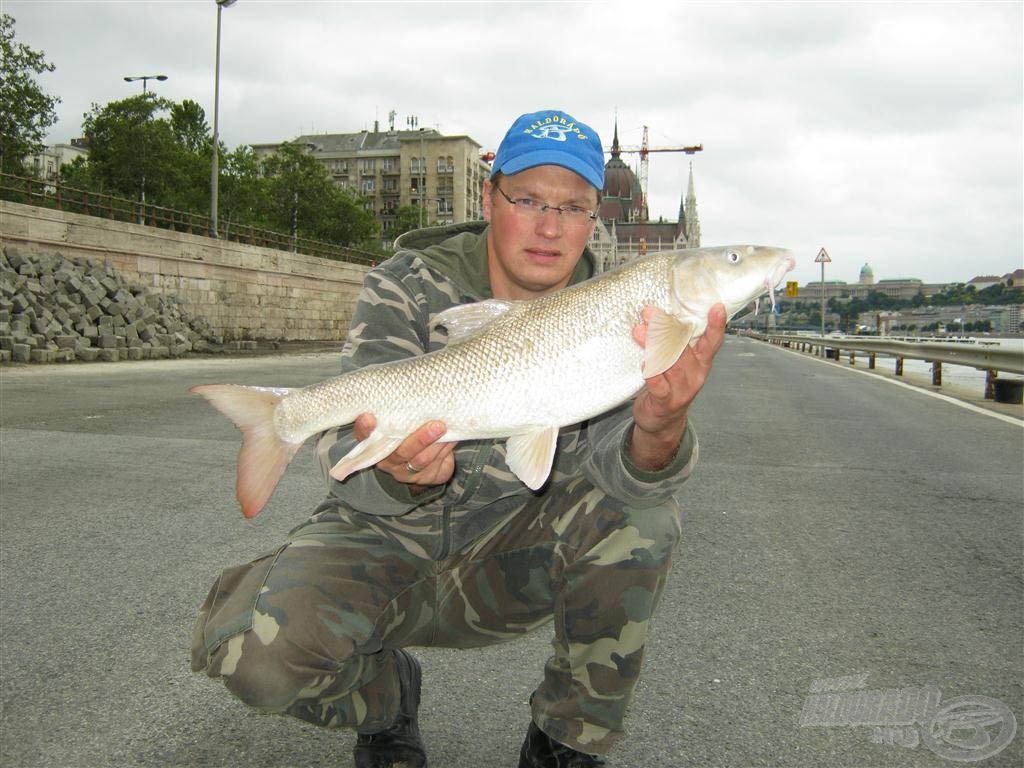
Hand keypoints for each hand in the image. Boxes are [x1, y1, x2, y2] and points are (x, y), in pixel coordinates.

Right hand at [353, 414, 455, 489]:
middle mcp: (387, 461)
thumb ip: (403, 412)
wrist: (427, 461)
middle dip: (419, 439)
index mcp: (375, 444)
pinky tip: (452, 438)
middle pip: (400, 452)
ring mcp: (405, 472)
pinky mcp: (423, 478)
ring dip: (435, 445)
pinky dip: (445, 449)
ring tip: (445, 429)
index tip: (368, 416)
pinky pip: (435, 464)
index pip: (364, 438)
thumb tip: (419, 386)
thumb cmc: (410, 432)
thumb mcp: (402, 422)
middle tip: (436, 424)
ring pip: (420, 460)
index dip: (364, 429)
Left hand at [629, 303, 725, 468]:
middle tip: (650, 312)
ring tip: (640, 331)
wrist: (662, 423)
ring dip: (654, 346)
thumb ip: (674, 343)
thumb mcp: (677, 363)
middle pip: (684, 349)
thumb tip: (657, 313)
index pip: (712, 342)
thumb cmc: (668, 385)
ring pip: (671, 365)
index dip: (716, 325)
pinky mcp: (665, 403)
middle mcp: (695, 375)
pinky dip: (652, 376)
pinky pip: (659, 388)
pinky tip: (645, 366)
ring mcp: (681, 390)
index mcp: (700, 363)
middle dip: (667, 328)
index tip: (717, 307)